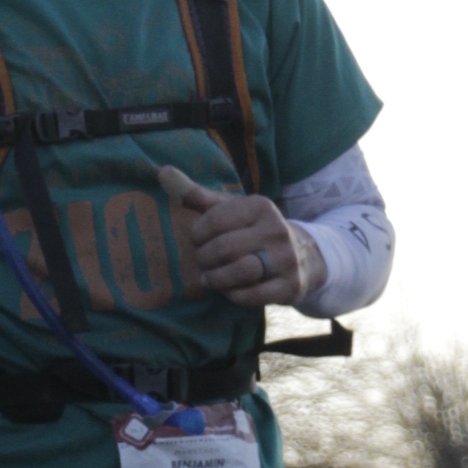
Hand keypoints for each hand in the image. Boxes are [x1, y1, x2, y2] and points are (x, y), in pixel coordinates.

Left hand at [156, 164, 320, 307]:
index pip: (215, 220)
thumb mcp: (230, 209)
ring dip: (216, 279)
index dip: (197, 234)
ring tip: (211, 277)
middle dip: (205, 259)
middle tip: (203, 261)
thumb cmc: (253, 230)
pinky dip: (232, 294)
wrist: (305, 256)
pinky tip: (229, 289)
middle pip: (224, 249)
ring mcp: (286, 259)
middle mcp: (277, 230)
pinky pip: (251, 295)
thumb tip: (162, 172)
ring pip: (239, 273)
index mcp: (261, 206)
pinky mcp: (289, 286)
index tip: (197, 240)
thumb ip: (195, 194)